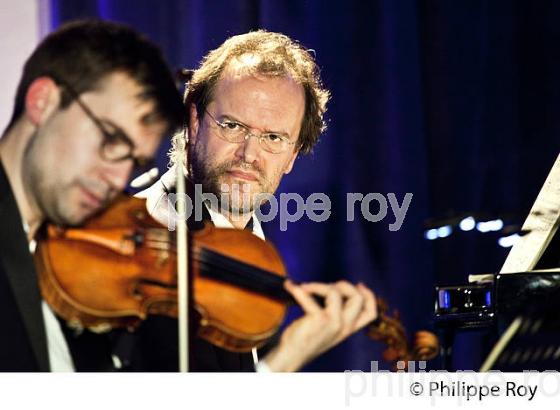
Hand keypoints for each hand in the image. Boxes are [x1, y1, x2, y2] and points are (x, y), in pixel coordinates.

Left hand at [262, 280, 376, 371]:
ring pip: (335, 292)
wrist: (292, 355)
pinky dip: (298, 290)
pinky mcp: (319, 320)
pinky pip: (310, 297)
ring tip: (305, 287)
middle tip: (327, 286)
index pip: (370, 313)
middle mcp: (344, 327)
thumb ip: (336, 312)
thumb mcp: (327, 327)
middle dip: (344, 285)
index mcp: (348, 329)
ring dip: (319, 285)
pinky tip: (291, 287)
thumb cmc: (306, 339)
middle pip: (357, 298)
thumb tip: (335, 288)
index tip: (359, 285)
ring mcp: (333, 323)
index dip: (369, 296)